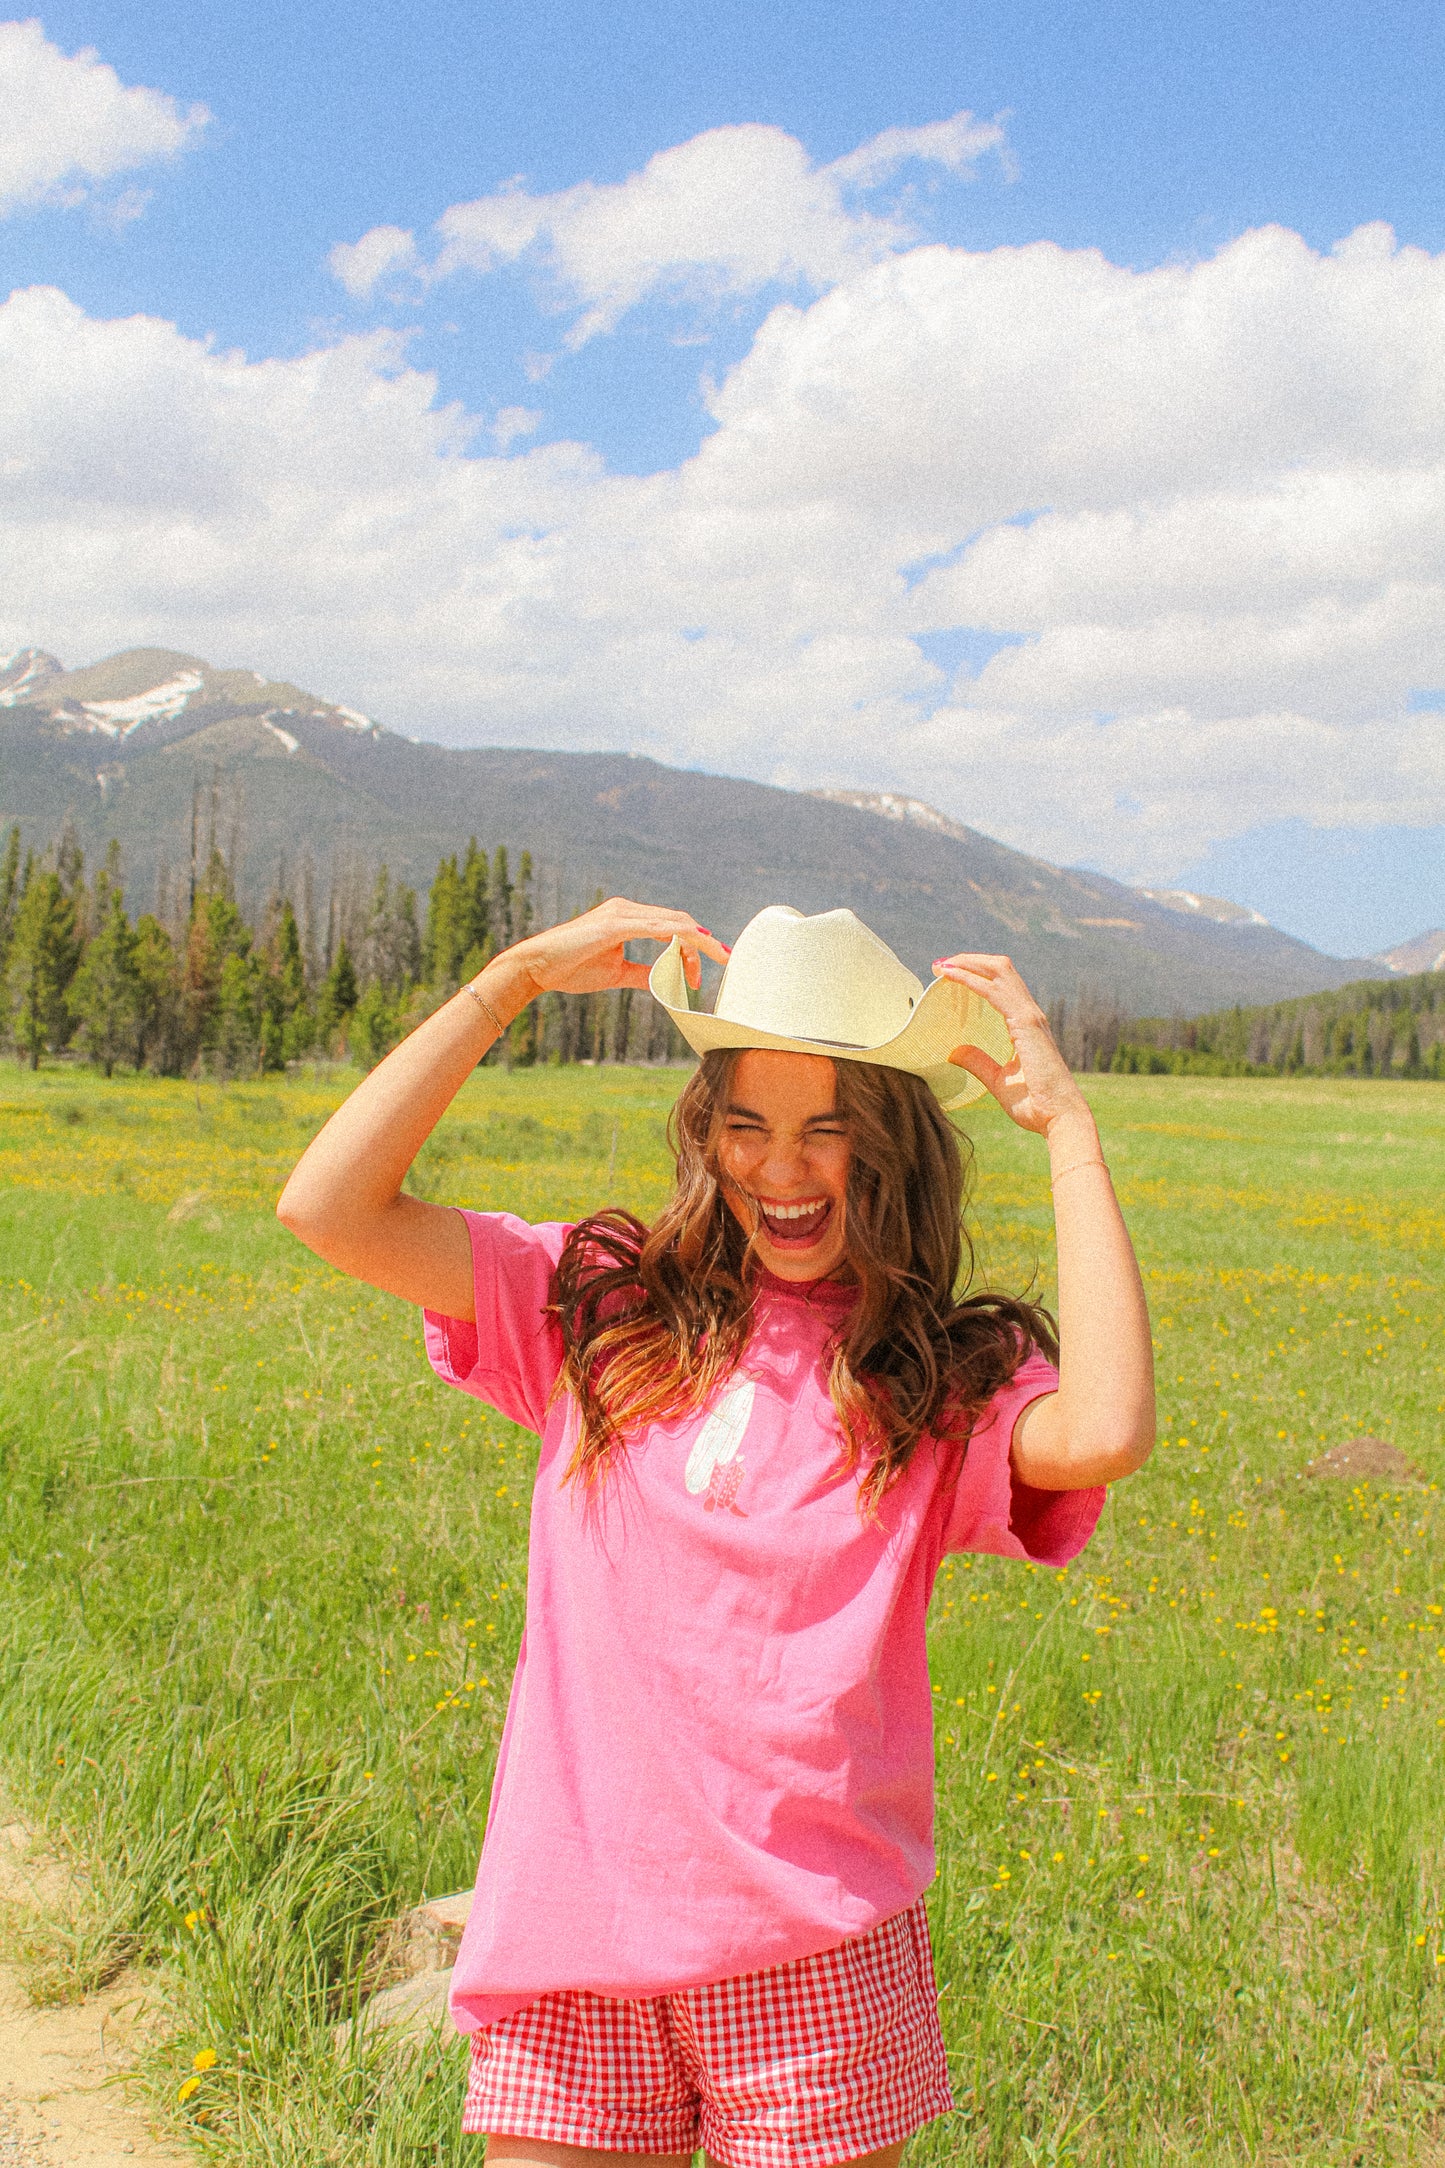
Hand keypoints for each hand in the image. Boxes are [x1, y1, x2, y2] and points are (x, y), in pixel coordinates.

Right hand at [496, 897, 729, 1002]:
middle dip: (702, 946)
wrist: (536, 967)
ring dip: (698, 942)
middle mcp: (627, 910)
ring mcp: (622, 914)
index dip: (692, 947)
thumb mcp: (615, 973)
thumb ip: (641, 974)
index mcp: (627, 918)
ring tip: (716, 959)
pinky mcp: (615, 924)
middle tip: (714, 970)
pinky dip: (680, 935)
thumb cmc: (570, 968)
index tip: (698, 974)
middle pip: (678, 922)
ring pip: (673, 921)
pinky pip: (656, 926)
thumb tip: (663, 981)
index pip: (671, 927)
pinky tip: (696, 944)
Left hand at [933, 952, 1091, 1138]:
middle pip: (1001, 969)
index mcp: (1025, 1024)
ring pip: (1000, 971)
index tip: (948, 974)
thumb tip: (955, 1052)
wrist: (1059, 1118)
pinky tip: (952, 976)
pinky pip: (995, 992)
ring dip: (969, 963)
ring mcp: (1030, 1016)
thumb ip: (979, 1063)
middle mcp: (1030, 1014)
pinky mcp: (1026, 1024)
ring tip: (943, 964)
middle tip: (941, 964)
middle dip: (970, 960)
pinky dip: (972, 979)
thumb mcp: (999, 1081)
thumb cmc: (1036, 1104)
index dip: (976, 973)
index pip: (1001, 985)